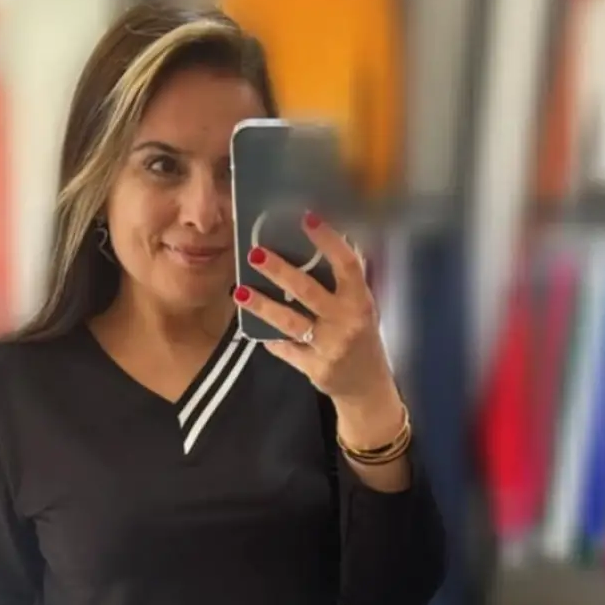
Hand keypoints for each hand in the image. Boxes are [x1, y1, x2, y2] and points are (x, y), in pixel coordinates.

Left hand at [234, 214, 403, 446]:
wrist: (366, 386)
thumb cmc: (361, 336)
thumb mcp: (361, 307)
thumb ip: (344, 282)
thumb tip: (319, 241)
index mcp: (360, 300)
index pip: (346, 264)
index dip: (328, 240)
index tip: (306, 218)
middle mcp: (346, 322)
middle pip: (308, 291)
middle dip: (280, 271)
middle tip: (255, 253)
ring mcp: (329, 347)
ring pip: (290, 322)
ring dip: (262, 306)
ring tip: (239, 291)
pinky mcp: (314, 368)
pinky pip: (285, 350)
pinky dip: (270, 339)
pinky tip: (253, 328)